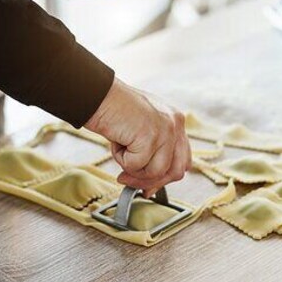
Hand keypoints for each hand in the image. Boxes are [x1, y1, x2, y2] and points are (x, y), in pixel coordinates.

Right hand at [85, 78, 190, 194]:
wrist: (98, 94)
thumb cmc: (114, 110)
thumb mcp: (141, 129)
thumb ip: (152, 151)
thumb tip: (150, 185)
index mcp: (176, 121)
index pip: (183, 161)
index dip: (165, 178)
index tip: (148, 187)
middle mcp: (176, 124)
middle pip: (175, 171)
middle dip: (150, 181)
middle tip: (127, 179)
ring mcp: (165, 130)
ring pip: (156, 172)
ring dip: (133, 170)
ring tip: (120, 152)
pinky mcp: (150, 136)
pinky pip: (137, 166)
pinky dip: (121, 160)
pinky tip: (116, 142)